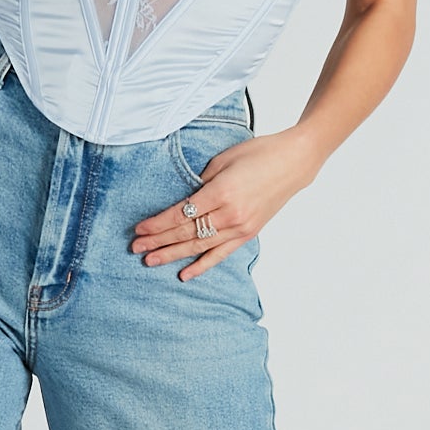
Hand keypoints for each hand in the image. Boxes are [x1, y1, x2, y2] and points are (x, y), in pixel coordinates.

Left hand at [129, 130, 318, 279]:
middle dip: (158, 241)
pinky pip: (220, 254)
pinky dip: (202, 265)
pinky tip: (185, 274)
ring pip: (199, 246)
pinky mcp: (248, 234)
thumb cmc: (259, 154)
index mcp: (220, 192)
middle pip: (185, 233)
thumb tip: (182, 200)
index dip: (157, 224)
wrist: (293, 163)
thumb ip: (201, 183)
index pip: (180, 214)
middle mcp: (229, 215)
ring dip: (172, 254)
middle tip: (136, 248)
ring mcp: (240, 227)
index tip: (139, 230)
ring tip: (150, 261)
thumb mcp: (223, 160)